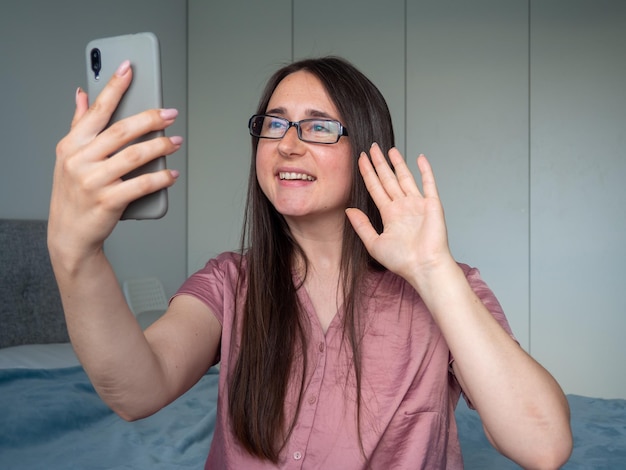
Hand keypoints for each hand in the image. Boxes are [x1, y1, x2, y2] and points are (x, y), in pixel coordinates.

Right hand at [48, 61, 181, 263]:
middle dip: (150, 119)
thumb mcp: (68, 157)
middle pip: (121, 131)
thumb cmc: (72, 192)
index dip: (114, 87)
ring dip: (160, 146)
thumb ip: (78, 125)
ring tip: (176, 142)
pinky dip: (161, 178)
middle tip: (170, 114)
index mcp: (71, 145)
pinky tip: (172, 173)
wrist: (69, 234)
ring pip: (135, 156)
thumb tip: (82, 93)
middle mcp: (79, 160)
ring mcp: (93, 182)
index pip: (97, 110)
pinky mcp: (108, 202)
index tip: (129, 68)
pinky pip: (141, 185)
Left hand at [345, 144, 452, 282]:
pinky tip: (419, 158)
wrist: (424, 266)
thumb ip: (361, 226)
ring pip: (405, 177)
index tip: (361, 160)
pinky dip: (425, 170)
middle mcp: (403, 207)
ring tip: (390, 149)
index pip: (375, 188)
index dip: (368, 173)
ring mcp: (417, 204)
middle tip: (372, 147)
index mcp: (389, 215)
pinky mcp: (432, 204)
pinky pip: (429, 183)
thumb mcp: (374, 243)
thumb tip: (348, 210)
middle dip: (380, 163)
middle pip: (388, 179)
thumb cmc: (402, 261)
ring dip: (398, 163)